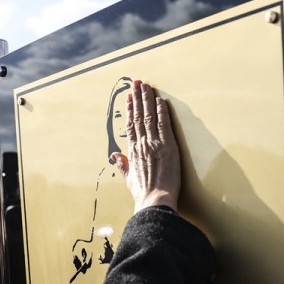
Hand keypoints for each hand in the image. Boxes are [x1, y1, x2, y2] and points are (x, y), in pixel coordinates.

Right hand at [110, 80, 179, 212]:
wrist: (154, 201)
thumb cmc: (143, 194)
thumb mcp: (129, 179)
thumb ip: (123, 165)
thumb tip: (115, 156)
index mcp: (132, 152)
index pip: (130, 125)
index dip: (129, 110)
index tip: (129, 97)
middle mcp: (142, 145)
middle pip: (138, 116)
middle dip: (138, 98)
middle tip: (137, 83)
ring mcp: (154, 144)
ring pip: (150, 117)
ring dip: (148, 99)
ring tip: (146, 85)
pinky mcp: (168, 147)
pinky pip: (164, 125)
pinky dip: (162, 112)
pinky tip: (160, 100)